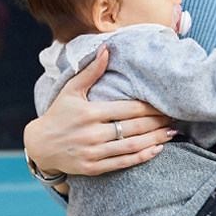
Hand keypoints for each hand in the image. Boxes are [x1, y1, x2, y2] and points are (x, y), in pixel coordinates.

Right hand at [23, 46, 175, 177]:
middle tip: (175, 117)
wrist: (39, 146)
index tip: (166, 103)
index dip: (150, 107)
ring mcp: (93, 152)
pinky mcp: (93, 168)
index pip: (128, 109)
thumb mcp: (71, 90)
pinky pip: (123, 163)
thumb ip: (92, 71)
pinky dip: (142, 156)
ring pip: (132, 146)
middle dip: (158, 122)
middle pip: (134, 127)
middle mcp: (92, 133)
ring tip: (173, 132)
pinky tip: (158, 149)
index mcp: (89, 112)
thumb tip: (107, 48)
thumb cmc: (58, 114)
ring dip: (155, 139)